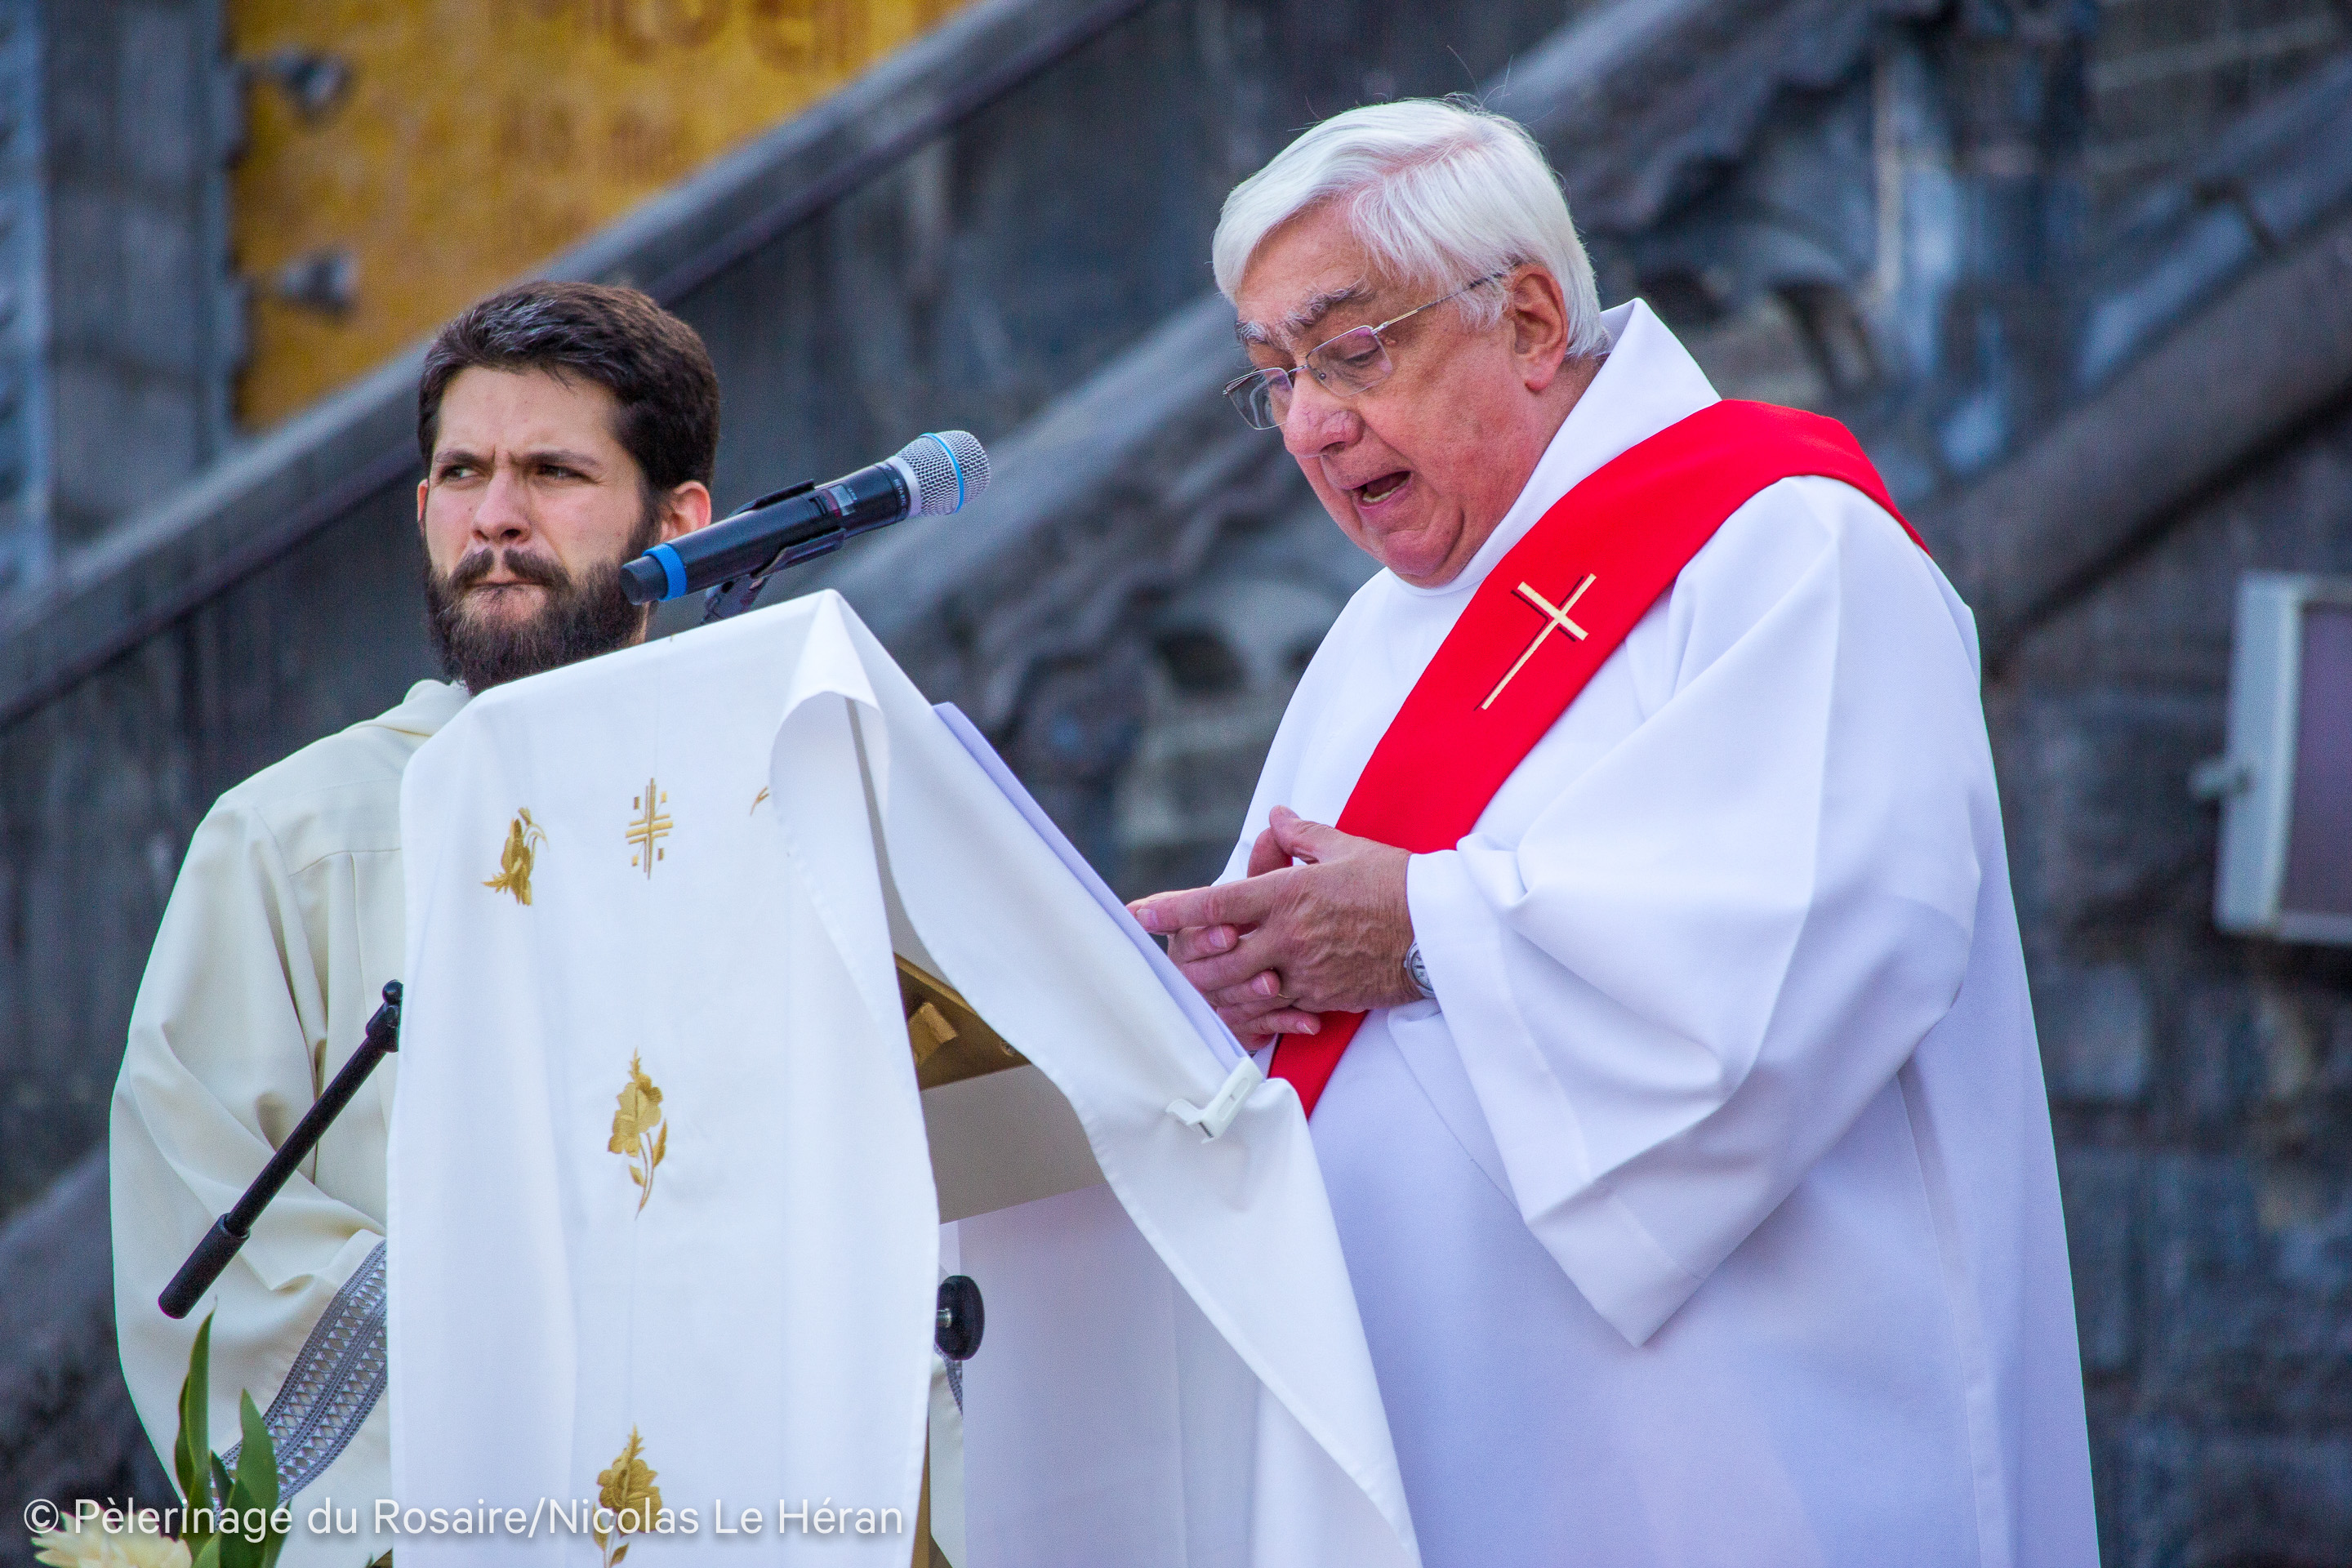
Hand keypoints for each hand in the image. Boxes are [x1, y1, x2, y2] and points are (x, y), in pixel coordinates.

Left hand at [1128, 806, 1417, 1041]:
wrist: (1442, 932)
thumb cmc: (1397, 883)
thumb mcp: (1348, 848)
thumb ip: (1303, 835)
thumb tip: (1278, 817)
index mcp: (1290, 893)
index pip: (1216, 903)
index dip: (1172, 910)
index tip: (1139, 914)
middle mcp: (1289, 936)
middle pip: (1216, 958)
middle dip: (1187, 960)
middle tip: (1171, 956)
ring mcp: (1304, 972)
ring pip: (1239, 990)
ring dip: (1215, 988)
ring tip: (1199, 984)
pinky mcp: (1322, 997)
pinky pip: (1274, 1009)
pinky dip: (1255, 1006)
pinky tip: (1246, 1000)